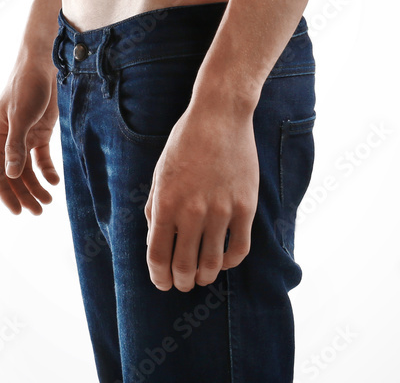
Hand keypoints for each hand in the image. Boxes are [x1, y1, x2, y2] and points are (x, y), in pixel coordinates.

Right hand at [0, 58, 60, 214]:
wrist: (45, 63)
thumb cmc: (28, 85)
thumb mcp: (21, 116)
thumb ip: (16, 145)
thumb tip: (12, 174)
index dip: (5, 193)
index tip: (17, 211)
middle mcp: (7, 138)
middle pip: (13, 174)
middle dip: (24, 194)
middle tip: (38, 212)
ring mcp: (24, 135)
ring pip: (27, 168)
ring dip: (36, 186)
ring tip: (48, 202)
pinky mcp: (40, 130)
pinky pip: (41, 157)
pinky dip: (47, 170)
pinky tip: (55, 181)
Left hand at [144, 101, 258, 290]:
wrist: (219, 116)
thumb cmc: (185, 142)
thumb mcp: (159, 173)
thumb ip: (154, 207)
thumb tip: (155, 240)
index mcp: (166, 202)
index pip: (158, 256)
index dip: (159, 276)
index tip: (162, 282)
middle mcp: (192, 211)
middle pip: (184, 266)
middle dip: (182, 282)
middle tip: (183, 283)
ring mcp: (221, 210)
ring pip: (212, 263)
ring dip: (205, 276)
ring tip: (203, 276)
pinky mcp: (245, 206)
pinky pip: (239, 248)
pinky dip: (230, 262)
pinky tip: (224, 259)